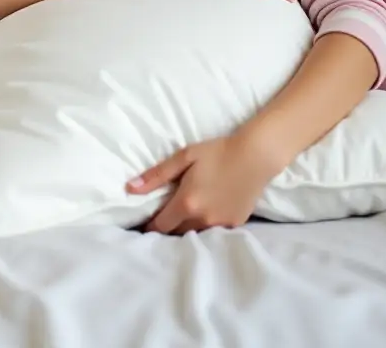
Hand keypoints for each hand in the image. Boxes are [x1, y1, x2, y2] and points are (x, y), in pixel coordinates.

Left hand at [127, 130, 285, 234]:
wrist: (254, 156)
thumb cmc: (216, 152)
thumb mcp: (183, 157)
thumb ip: (156, 175)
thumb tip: (130, 188)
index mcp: (187, 203)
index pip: (161, 226)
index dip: (149, 227)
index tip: (142, 224)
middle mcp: (203, 219)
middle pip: (176, 232)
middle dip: (166, 228)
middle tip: (158, 220)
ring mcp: (221, 224)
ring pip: (195, 233)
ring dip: (184, 229)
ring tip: (177, 219)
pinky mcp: (235, 224)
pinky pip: (213, 231)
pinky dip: (203, 226)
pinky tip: (201, 215)